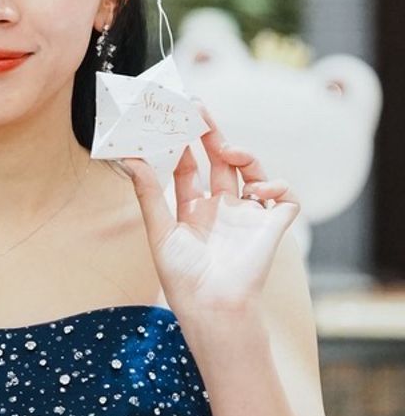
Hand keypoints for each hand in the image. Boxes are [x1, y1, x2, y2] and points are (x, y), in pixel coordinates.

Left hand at [123, 110, 298, 322]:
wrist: (212, 307)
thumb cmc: (182, 277)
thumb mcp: (159, 230)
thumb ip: (148, 193)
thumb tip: (129, 158)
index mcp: (193, 210)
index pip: (189, 167)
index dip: (182, 145)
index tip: (172, 121)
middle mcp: (221, 209)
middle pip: (220, 162)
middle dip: (212, 134)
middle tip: (199, 108)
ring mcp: (248, 216)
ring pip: (253, 172)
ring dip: (244, 154)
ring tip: (229, 149)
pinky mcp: (272, 226)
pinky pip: (286, 197)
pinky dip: (277, 185)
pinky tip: (257, 188)